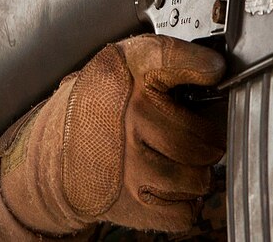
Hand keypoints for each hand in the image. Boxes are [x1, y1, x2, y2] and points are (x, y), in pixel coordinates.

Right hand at [0, 34, 225, 235]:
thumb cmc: (99, 106)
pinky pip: (183, 213)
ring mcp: (129, 166)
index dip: (201, 64)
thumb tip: (220, 71)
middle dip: (212, 137)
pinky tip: (171, 183)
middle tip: (203, 132)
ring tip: (183, 159)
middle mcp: (130, 119)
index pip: (171, 59)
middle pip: (203, 138)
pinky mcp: (128, 204)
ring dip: (198, 172)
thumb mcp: (127, 63)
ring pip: (197, 178)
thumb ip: (171, 60)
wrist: (52, 154)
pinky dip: (184, 203)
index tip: (215, 69)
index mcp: (129, 74)